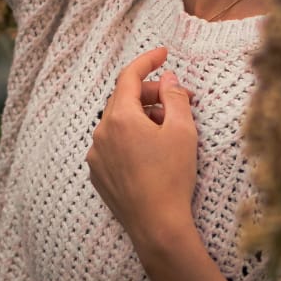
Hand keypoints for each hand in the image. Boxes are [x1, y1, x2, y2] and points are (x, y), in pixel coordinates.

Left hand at [86, 46, 199, 245]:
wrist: (157, 227)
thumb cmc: (172, 178)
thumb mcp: (183, 131)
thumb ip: (175, 97)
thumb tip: (168, 79)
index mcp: (120, 117)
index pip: (130, 76)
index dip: (148, 61)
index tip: (164, 53)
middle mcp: (101, 133)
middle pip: (124, 99)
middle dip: (151, 93)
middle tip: (179, 99)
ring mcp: (96, 155)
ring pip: (118, 122)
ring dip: (142, 116)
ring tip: (168, 127)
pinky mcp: (98, 174)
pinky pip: (113, 144)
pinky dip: (131, 137)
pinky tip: (152, 149)